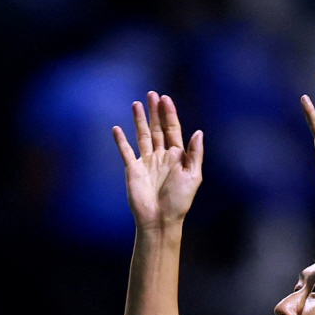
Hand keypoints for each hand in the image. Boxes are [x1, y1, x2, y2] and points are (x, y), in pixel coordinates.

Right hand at [113, 92, 203, 230]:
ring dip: (139, 120)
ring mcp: (146, 162)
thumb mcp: (193, 176)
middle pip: (157, 129)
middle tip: (151, 94)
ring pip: (142, 136)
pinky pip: (125, 151)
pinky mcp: (133, 169)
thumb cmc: (179, 201)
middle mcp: (162, 157)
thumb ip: (195, 154)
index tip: (165, 98)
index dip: (169, 114)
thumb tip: (198, 131)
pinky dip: (120, 140)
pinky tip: (117, 128)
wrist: (160, 219)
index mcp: (177, 157)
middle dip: (154, 112)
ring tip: (136, 104)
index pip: (173, 130)